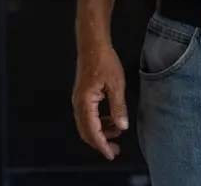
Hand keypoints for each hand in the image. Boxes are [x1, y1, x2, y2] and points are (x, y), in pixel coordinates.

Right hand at [72, 41, 128, 159]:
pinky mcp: (82, 96)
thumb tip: (122, 127)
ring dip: (100, 132)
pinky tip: (111, 121)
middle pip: (86, 131)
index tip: (111, 154)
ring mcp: (78, 100)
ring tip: (116, 135)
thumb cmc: (104, 61)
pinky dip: (98, 122)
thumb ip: (118, 107)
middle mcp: (78, 104)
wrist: (92, 45)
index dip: (102, 145)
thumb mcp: (116, 84)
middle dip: (100, 143)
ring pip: (86, 124)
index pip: (92, 131)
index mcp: (85, 102)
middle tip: (115, 149)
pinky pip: (88, 116)